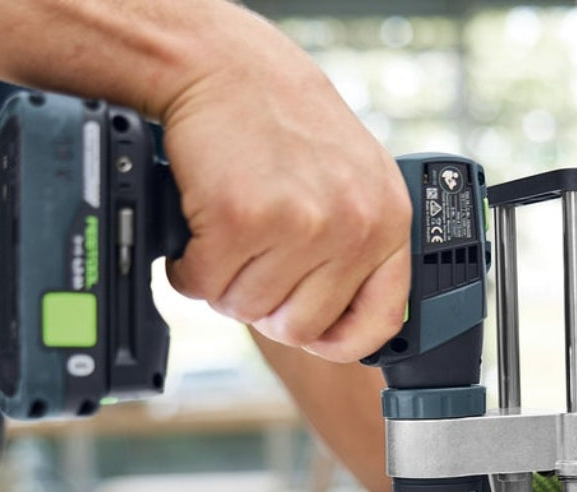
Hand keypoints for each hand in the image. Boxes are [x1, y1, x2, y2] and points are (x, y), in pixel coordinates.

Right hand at [161, 10, 410, 361]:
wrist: (224, 64)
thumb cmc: (284, 121)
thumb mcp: (355, 180)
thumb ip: (360, 245)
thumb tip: (345, 324)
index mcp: (387, 221)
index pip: (379, 321)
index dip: (341, 342)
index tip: (316, 338)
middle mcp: (353, 225)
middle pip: (300, 327)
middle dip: (265, 309)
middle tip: (250, 270)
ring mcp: (301, 223)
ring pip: (247, 309)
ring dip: (224, 285)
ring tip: (226, 238)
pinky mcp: (241, 218)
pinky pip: (205, 285)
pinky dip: (190, 269)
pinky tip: (199, 232)